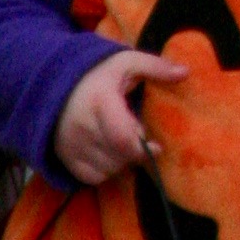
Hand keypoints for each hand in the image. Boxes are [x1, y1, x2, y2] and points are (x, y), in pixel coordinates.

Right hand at [53, 50, 185, 185]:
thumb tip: (185, 72)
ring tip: (125, 144)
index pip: (122, 138)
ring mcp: (71, 145)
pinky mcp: (65, 157)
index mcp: (100, 103)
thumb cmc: (97, 73)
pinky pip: (92, 178)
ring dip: (123, 163)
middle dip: (135, 154)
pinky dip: (106, 171)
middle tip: (140, 140)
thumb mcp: (126, 62)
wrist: (54, 84)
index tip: (157, 147)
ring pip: (107, 169)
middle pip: (117, 157)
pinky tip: (110, 154)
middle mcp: (82, 128)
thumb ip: (155, 67)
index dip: (143, 148)